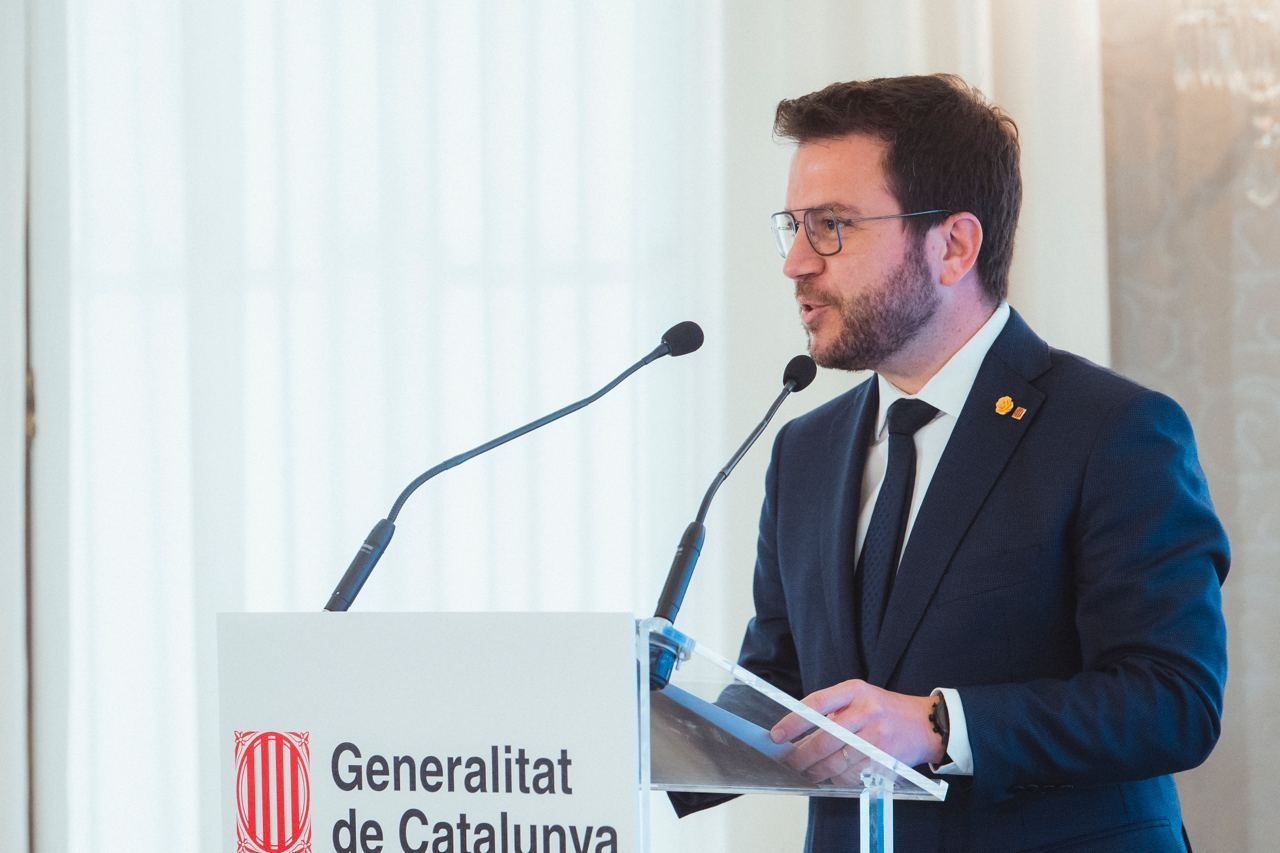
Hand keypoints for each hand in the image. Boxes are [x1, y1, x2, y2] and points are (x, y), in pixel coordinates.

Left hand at [768, 680, 944, 783]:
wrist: (927, 724)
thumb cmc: (886, 711)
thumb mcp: (861, 698)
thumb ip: (833, 711)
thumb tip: (798, 733)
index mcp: (854, 690)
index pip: (816, 704)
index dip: (793, 721)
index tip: (777, 735)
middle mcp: (866, 710)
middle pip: (824, 738)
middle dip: (801, 754)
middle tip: (789, 761)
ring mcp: (877, 735)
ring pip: (836, 760)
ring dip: (816, 771)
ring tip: (807, 772)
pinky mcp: (885, 758)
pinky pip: (852, 774)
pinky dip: (837, 779)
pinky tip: (831, 777)